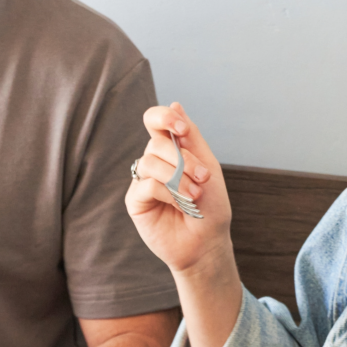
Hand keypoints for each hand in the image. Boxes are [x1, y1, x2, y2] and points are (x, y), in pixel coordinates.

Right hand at [126, 102, 233, 274]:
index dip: (164, 118)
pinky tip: (180, 205)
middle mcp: (155, 162)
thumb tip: (175, 103)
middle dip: (184, 159)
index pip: (155, 120)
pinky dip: (167, 191)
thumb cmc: (211, 207)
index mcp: (172, 149)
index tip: (183, 131)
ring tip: (194, 196)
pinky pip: (145, 184)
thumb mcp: (208, 166)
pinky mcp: (135, 201)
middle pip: (156, 142)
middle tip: (204, 179)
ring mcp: (142, 180)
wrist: (208, 243)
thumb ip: (191, 137)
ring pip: (150, 162)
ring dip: (178, 177)